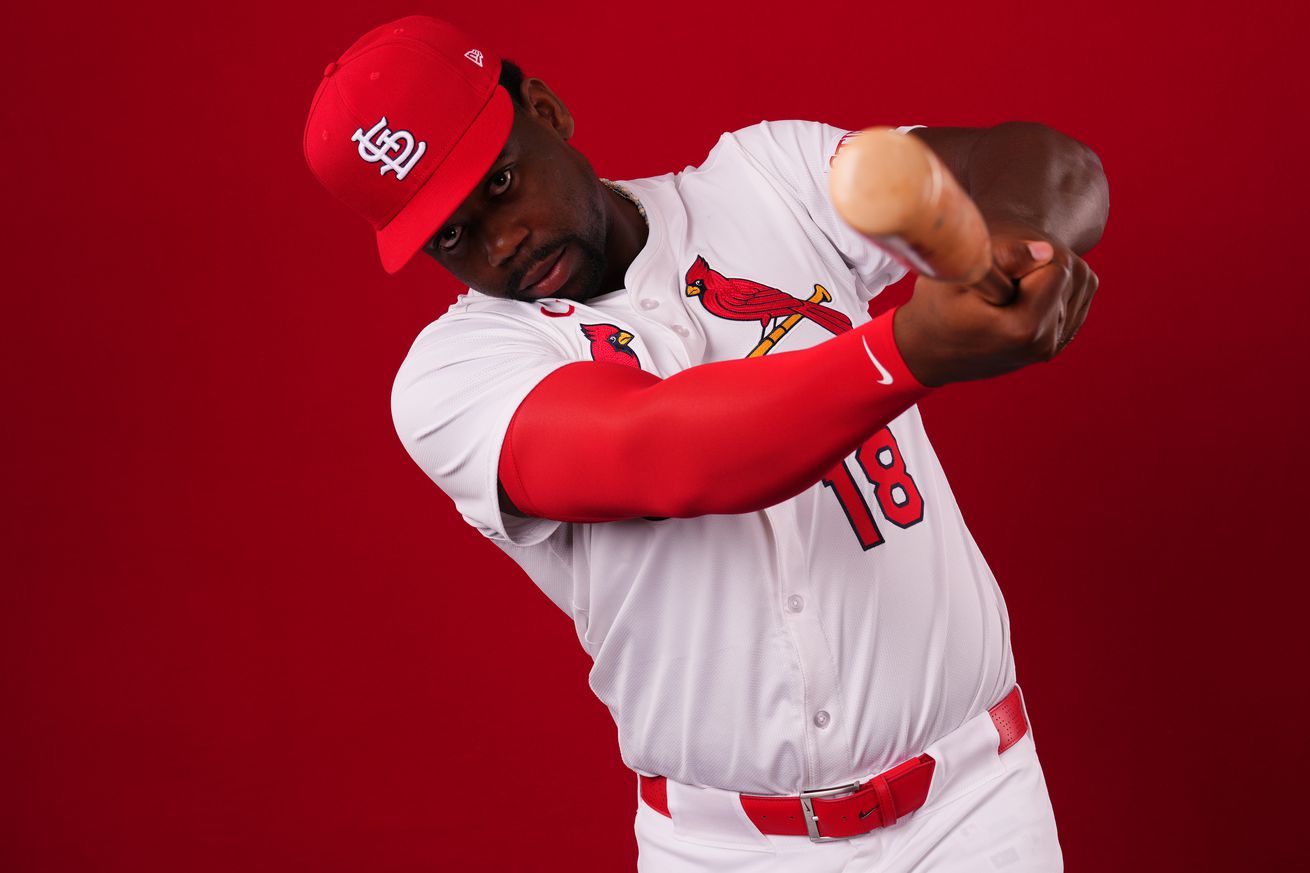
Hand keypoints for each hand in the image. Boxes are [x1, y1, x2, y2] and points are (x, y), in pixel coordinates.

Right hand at [892, 221, 1098, 385]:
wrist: (926, 350)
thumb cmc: (934, 308)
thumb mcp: (956, 275)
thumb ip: (1001, 258)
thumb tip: (1045, 250)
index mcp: (1023, 328)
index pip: (1057, 266)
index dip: (1028, 257)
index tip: (999, 272)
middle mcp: (1044, 343)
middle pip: (1071, 275)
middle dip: (1041, 266)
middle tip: (999, 282)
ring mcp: (1050, 348)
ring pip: (1078, 285)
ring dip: (1050, 276)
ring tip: (1008, 291)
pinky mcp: (1053, 346)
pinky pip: (1076, 301)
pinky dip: (1056, 290)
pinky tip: (1022, 296)